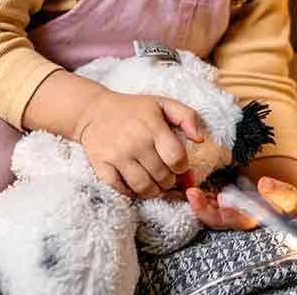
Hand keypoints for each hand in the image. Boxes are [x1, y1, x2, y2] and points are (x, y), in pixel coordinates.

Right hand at [74, 89, 203, 199]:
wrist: (95, 111)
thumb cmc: (135, 109)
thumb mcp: (163, 104)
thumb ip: (187, 117)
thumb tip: (201, 140)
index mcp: (153, 127)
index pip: (176, 158)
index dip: (182, 167)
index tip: (179, 165)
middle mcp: (135, 142)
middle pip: (162, 176)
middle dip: (169, 180)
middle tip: (167, 175)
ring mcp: (117, 156)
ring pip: (144, 187)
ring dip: (154, 190)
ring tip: (155, 183)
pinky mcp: (101, 167)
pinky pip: (122, 190)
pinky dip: (131, 192)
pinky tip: (135, 184)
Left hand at [186, 177, 296, 230]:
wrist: (284, 209)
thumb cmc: (287, 205)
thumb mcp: (290, 198)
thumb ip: (279, 192)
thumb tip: (264, 184)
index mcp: (256, 223)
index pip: (239, 222)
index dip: (227, 213)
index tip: (221, 198)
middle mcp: (241, 224)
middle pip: (220, 221)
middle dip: (204, 209)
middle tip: (193, 193)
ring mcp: (233, 218)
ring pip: (212, 215)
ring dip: (199, 204)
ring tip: (190, 190)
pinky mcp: (228, 210)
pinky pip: (211, 207)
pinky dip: (202, 198)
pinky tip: (194, 188)